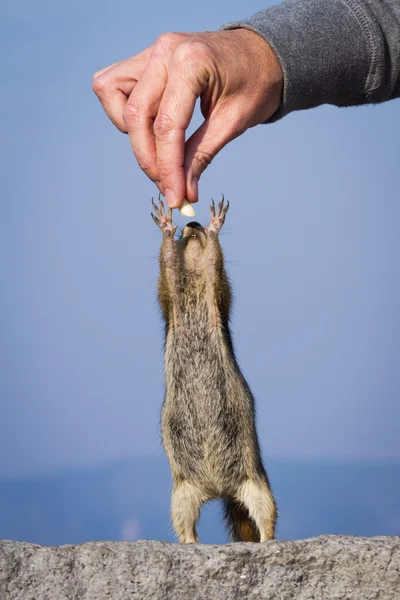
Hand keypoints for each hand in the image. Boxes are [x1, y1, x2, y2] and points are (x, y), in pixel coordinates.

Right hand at [92, 29, 282, 207]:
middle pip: (136, 116)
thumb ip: (201, 156)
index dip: (168, 168)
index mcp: (191, 60)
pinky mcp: (144, 59)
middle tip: (169, 187)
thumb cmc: (255, 84)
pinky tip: (150, 129)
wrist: (262, 54)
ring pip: (114, 97)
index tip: (175, 198)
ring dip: (132, 134)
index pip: (167, 126)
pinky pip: (113, 86)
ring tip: (161, 152)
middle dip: (150, 160)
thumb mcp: (233, 124)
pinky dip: (123, 112)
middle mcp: (164, 51)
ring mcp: (151, 51)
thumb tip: (182, 194)